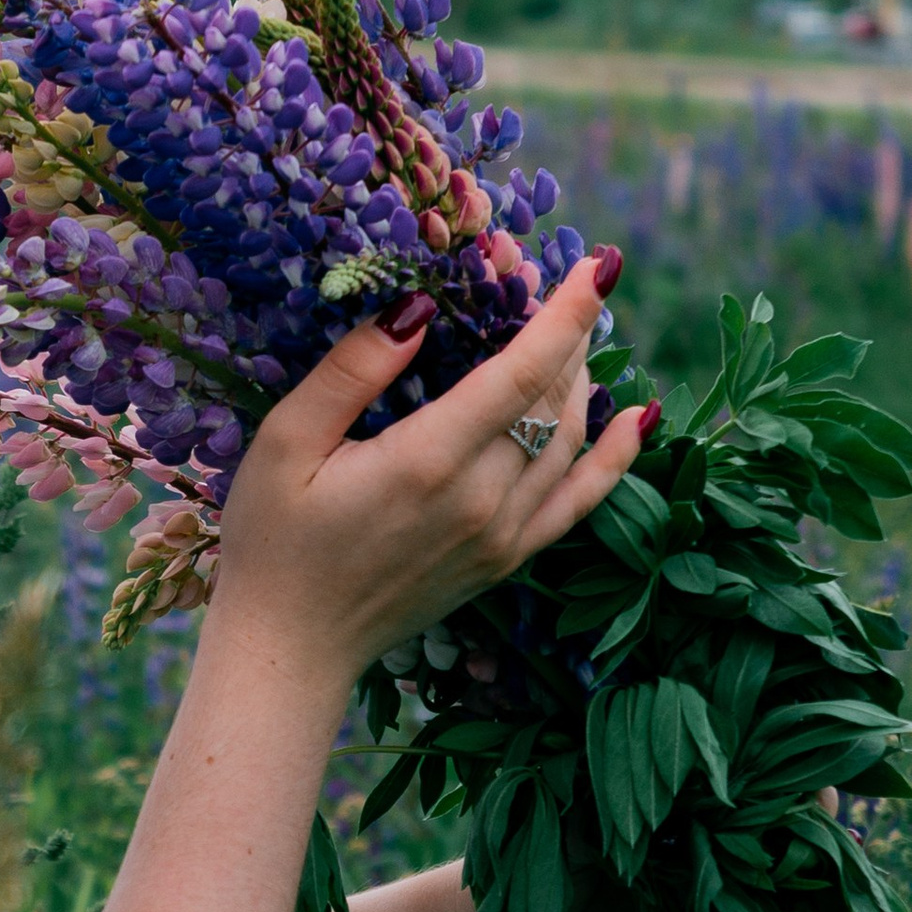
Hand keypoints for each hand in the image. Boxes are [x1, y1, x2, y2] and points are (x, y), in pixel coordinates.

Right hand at [210, 255, 648, 690]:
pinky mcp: (506, 560)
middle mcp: (480, 500)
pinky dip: (617, 458)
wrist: (291, 647)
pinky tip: (639, 417)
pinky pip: (580, 501)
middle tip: (564, 284)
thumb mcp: (286, 442)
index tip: (599, 264)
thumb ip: (353, 372)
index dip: (565, 314)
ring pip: (571, 441)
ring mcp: (501, 535)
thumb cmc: (272, 540)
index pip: (520, 373)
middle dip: (568, 333)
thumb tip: (416, 309)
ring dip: (582, 379)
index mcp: (426, 462)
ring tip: (575, 332)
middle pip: (553, 400)